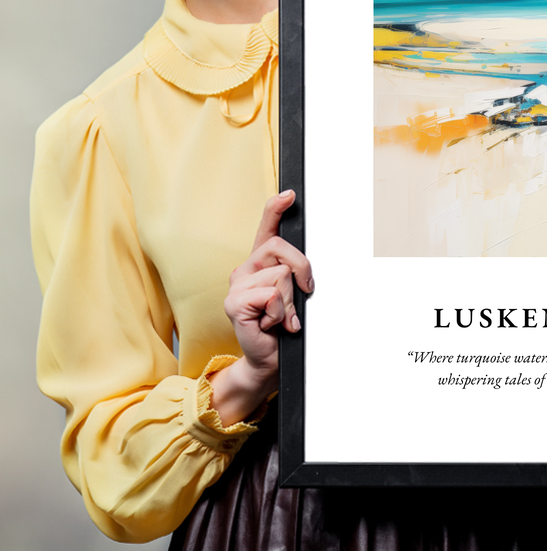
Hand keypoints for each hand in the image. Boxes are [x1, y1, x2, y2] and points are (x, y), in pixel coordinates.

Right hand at [209, 190, 313, 424]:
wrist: (270, 359)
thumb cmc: (283, 326)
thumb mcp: (294, 294)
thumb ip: (295, 274)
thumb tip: (305, 267)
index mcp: (260, 263)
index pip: (266, 228)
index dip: (276, 208)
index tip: (290, 194)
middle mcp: (245, 269)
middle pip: (281, 248)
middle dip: (302, 270)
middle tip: (303, 294)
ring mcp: (236, 285)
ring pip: (281, 275)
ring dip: (290, 301)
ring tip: (281, 317)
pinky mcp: (234, 303)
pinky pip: (271, 295)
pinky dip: (280, 313)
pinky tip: (271, 324)